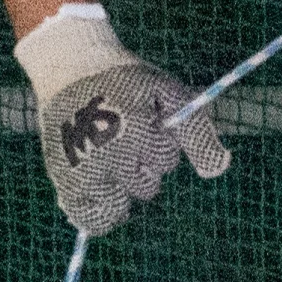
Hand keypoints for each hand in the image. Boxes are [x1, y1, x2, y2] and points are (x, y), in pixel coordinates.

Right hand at [15, 7, 230, 236]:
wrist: (69, 64)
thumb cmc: (125, 80)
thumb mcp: (168, 92)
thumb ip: (197, 130)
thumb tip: (219, 170)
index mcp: (134, 130)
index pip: (165, 159)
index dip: (159, 141)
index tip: (144, 119)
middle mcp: (106, 155)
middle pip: (146, 186)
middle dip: (141, 166)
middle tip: (121, 137)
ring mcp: (81, 170)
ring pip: (120, 207)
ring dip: (121, 189)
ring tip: (109, 159)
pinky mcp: (62, 180)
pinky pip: (88, 218)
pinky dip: (100, 213)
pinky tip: (104, 192)